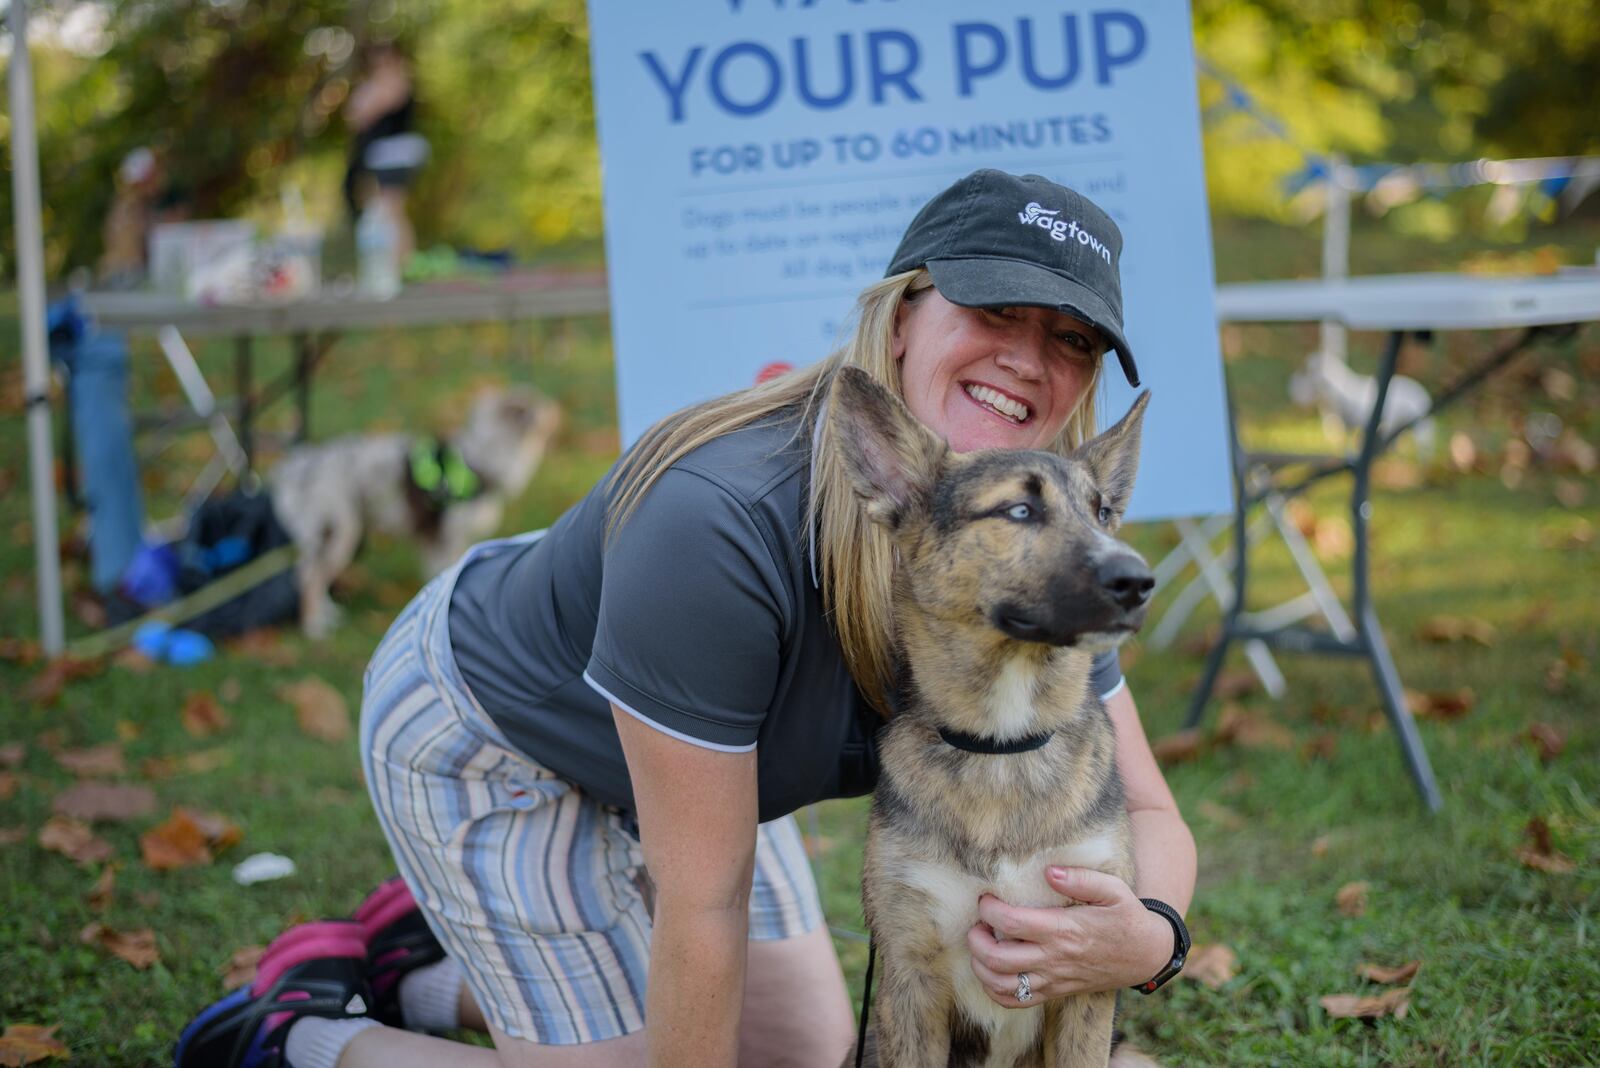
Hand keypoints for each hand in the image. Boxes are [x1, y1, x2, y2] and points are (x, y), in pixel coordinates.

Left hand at [966, 866, 1173, 1006]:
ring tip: (982, 944)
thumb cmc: (1127, 918)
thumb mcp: (1113, 890)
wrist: (1146, 956)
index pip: (1011, 923)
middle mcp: (1054, 958)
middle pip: (997, 958)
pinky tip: (992, 970)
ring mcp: (1053, 979)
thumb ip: (1081, 879)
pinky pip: (1016, 1001)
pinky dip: (994, 989)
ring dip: (980, 965)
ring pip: (1001, 984)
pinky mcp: (1054, 992)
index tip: (986, 897)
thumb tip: (1049, 872)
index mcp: (1064, 930)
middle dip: (976, 939)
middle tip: (977, 922)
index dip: (989, 909)